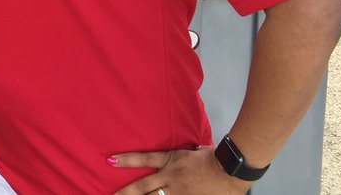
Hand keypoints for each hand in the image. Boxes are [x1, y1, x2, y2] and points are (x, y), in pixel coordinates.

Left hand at [111, 146, 252, 194]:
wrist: (231, 169)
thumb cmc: (214, 157)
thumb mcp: (191, 151)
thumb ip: (179, 157)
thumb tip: (177, 157)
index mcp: (171, 161)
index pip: (144, 159)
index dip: (127, 160)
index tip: (110, 161)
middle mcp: (171, 178)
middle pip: (144, 187)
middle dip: (126, 193)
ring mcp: (180, 192)